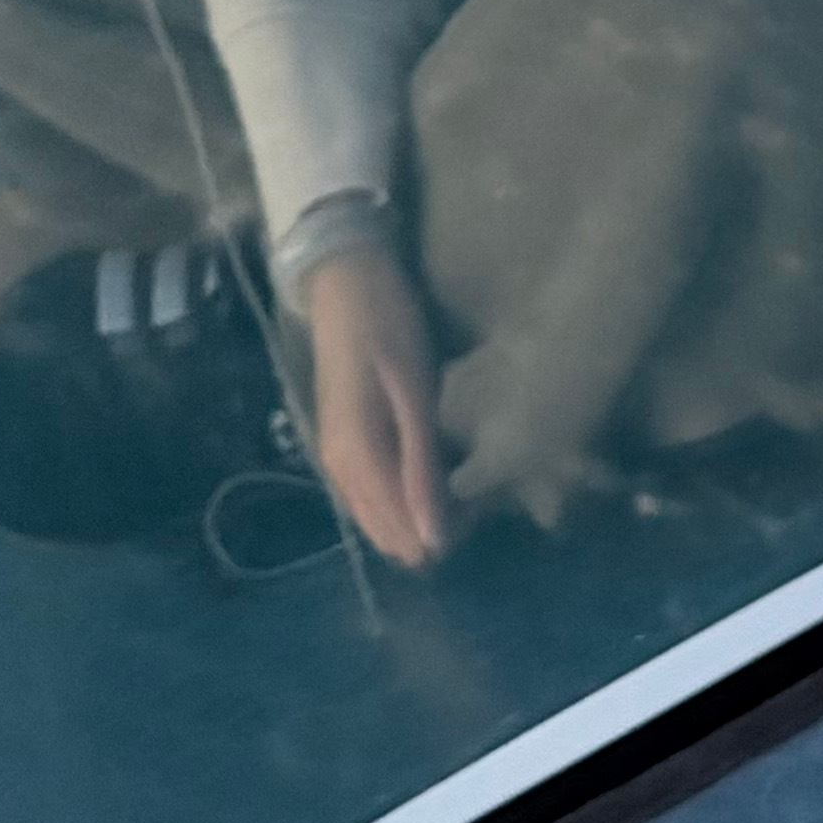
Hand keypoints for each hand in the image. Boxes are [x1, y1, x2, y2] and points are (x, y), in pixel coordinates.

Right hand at [296, 220, 453, 565]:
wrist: (344, 285)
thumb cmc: (387, 326)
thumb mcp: (413, 392)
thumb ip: (421, 465)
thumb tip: (434, 538)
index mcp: (357, 459)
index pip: (403, 530)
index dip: (448, 532)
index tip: (487, 507)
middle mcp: (339, 471)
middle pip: (388, 534)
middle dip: (435, 528)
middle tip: (481, 494)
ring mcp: (334, 460)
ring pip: (378, 519)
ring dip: (419, 516)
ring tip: (465, 485)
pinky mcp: (341, 447)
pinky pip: (370, 497)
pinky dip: (402, 499)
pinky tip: (433, 478)